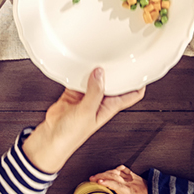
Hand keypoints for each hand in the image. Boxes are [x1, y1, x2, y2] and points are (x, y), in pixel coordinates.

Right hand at [22, 68, 144, 173]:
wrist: (51, 138)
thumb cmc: (71, 135)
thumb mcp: (87, 112)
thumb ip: (95, 91)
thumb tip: (100, 73)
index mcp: (110, 107)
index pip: (131, 95)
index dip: (139, 83)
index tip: (141, 69)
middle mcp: (100, 101)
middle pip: (114, 82)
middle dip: (116, 71)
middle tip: (118, 56)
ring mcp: (86, 96)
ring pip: (95, 78)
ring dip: (95, 69)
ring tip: (98, 56)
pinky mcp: (73, 93)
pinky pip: (78, 78)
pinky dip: (78, 71)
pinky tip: (79, 64)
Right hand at [90, 165, 149, 193]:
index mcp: (130, 192)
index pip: (117, 185)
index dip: (107, 182)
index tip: (98, 181)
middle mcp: (130, 183)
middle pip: (113, 176)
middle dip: (101, 176)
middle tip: (92, 178)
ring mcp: (131, 178)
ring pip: (116, 171)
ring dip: (106, 172)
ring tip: (97, 176)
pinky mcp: (133, 175)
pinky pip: (123, 169)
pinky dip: (115, 169)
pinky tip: (110, 171)